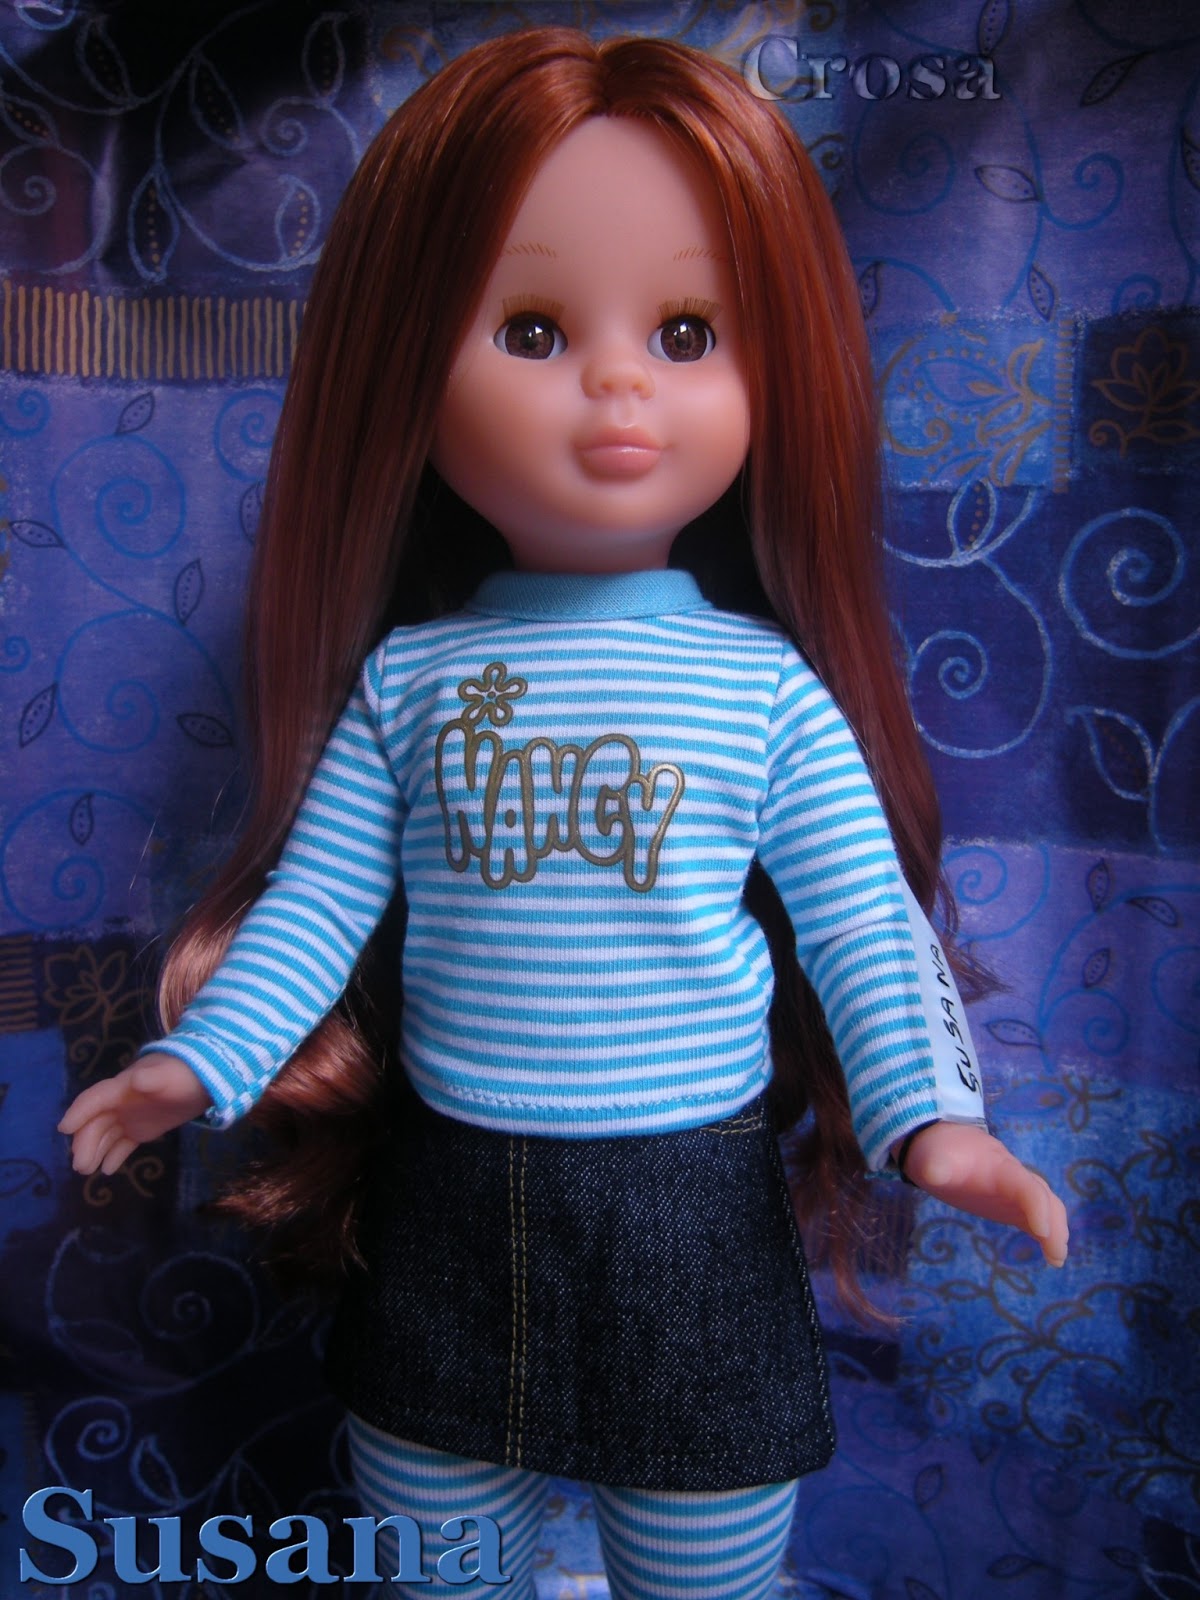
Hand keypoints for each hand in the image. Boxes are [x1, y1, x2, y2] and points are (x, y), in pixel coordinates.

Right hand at [58, 1053, 212, 1176]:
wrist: (205, 1078)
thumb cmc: (184, 1074)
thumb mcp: (169, 1075)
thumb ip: (152, 1078)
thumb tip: (135, 1079)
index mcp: (122, 1087)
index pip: (94, 1099)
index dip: (78, 1112)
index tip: (64, 1129)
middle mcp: (120, 1103)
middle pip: (95, 1122)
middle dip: (85, 1143)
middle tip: (81, 1166)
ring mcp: (130, 1116)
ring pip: (106, 1135)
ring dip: (95, 1151)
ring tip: (88, 1171)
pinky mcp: (143, 1129)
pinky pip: (123, 1143)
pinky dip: (114, 1155)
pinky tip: (108, 1170)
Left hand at [896, 1122, 1068, 1266]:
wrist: (944, 1145)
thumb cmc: (940, 1151)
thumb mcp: (934, 1157)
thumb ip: (936, 1166)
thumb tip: (933, 1174)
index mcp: (999, 1167)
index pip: (1026, 1185)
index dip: (1036, 1207)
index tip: (1041, 1232)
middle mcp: (1015, 1178)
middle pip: (1044, 1196)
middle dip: (1055, 1223)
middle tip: (1056, 1255)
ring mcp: (1016, 1191)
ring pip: (1047, 1205)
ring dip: (1057, 1230)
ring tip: (1056, 1259)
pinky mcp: (1012, 1204)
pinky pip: (1037, 1216)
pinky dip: (1048, 1234)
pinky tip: (1052, 1257)